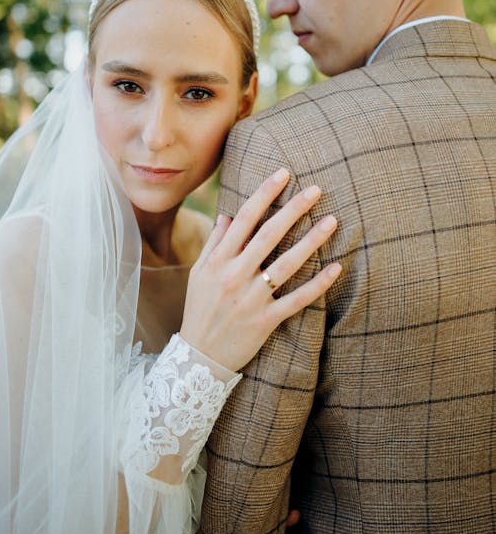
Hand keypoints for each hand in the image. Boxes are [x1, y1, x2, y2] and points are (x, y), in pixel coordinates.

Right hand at [180, 168, 340, 371]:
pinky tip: (336, 268)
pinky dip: (317, 285)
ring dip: (311, 241)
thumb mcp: (198, 274)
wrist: (198, 359)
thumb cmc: (199, 310)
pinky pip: (296, 300)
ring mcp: (251, 299)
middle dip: (293, 209)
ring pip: (286, 264)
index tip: (283, 174)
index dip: (263, 194)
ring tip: (332, 221)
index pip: (243, 219)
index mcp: (218, 261)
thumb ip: (214, 244)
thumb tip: (227, 214)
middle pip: (268, 235)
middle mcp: (234, 276)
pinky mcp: (265, 321)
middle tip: (316, 189)